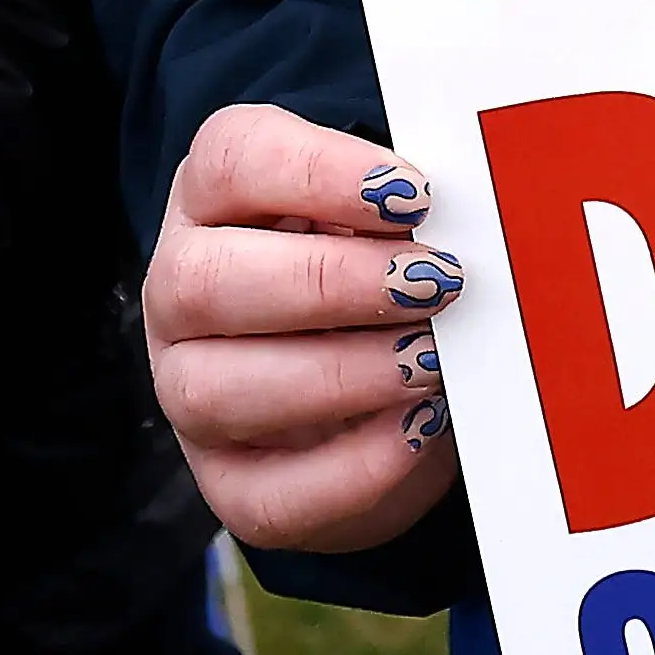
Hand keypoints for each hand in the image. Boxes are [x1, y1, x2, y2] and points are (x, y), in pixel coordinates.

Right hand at [142, 104, 465, 554]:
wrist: (371, 400)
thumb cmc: (376, 285)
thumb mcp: (388, 229)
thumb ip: (411, 216)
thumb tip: (474, 223)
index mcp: (212, 201)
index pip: (229, 159)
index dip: (317, 172)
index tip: (413, 194)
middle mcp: (179, 294)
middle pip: (204, 280)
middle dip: (329, 282)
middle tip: (433, 282)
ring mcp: (188, 393)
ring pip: (213, 388)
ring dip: (337, 375)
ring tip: (431, 362)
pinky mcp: (229, 485)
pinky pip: (268, 495)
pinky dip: (353, 467)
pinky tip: (419, 430)